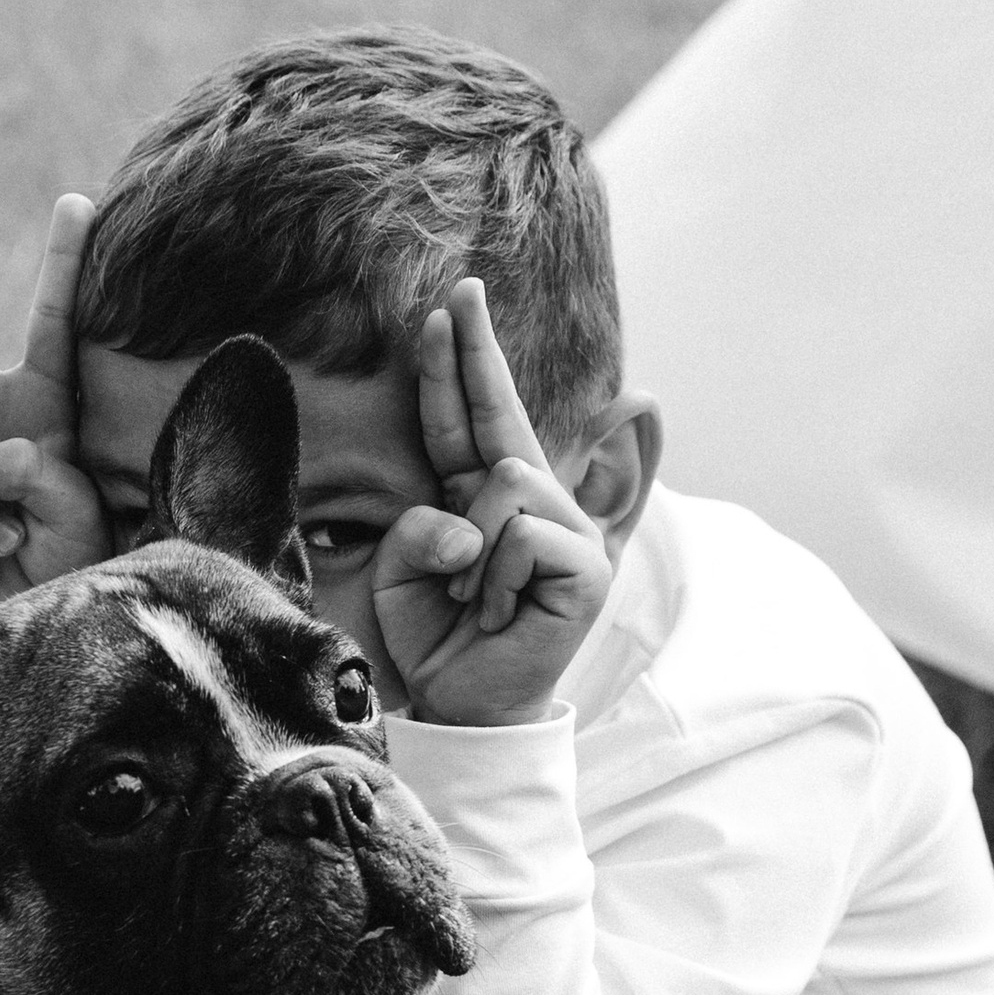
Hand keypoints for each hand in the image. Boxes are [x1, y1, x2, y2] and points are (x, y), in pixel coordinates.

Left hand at [370, 279, 610, 725]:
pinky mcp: (589, 565)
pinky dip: (497, 575)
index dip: (456, 366)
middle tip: (460, 288)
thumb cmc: (436, 637)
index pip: (466, 421)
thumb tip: (477, 518)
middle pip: (501, 415)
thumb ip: (422, 526)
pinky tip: (501, 611)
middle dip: (475, 352)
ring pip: (506, 479)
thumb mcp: (404, 572)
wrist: (463, 706)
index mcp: (482, 499)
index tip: (449, 305)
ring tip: (474, 599)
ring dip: (472, 548)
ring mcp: (568, 530)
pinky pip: (524, 532)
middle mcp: (533, 503)